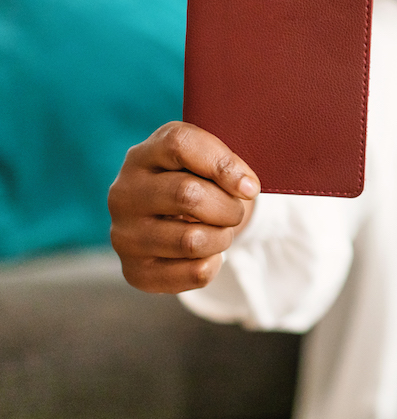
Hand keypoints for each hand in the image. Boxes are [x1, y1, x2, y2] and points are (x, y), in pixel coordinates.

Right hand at [107, 121, 259, 293]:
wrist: (176, 222)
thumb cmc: (200, 184)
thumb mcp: (209, 162)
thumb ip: (226, 162)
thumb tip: (246, 187)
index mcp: (145, 155)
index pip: (180, 144)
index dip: (224, 164)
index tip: (250, 187)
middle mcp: (124, 193)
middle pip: (188, 195)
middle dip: (228, 208)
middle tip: (233, 211)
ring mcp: (124, 234)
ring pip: (193, 241)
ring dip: (222, 238)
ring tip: (219, 231)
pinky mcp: (135, 271)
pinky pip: (194, 273)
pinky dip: (214, 264)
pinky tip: (206, 254)